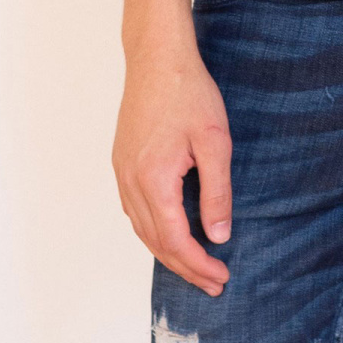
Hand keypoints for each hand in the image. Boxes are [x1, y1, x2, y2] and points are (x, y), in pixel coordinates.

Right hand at [113, 37, 233, 294]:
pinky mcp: (122, 163)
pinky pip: (135, 211)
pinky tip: (170, 235)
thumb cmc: (188, 93)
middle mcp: (131, 181)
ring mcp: (122, 173)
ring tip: (195, 268)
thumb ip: (217, 193)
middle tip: (214, 283)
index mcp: (154, 179)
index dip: (198, 265)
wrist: (157, 59)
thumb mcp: (215, 143)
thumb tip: (219, 235)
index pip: (175, 240)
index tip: (220, 277)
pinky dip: (153, 232)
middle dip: (185, 267)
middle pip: (155, 242)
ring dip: (168, 253)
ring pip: (142, 229)